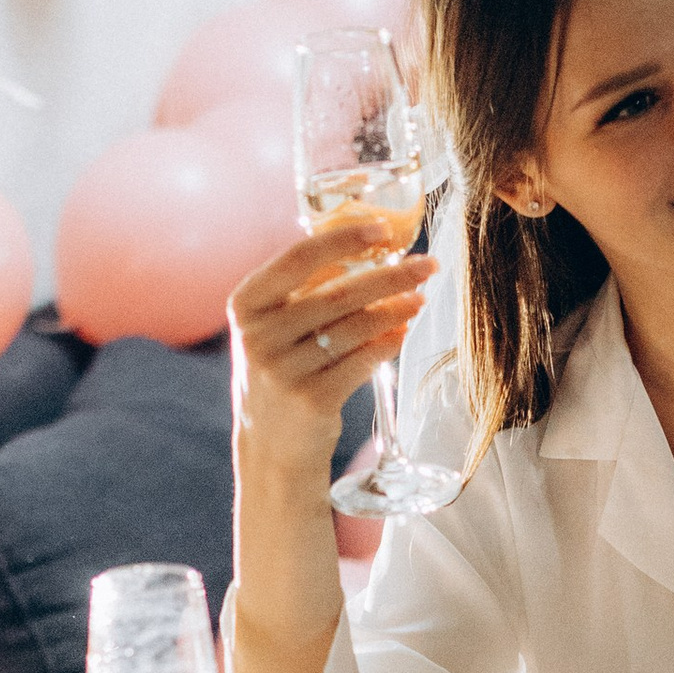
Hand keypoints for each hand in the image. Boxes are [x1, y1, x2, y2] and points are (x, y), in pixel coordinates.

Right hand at [229, 215, 433, 488]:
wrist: (271, 445)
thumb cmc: (283, 371)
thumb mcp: (276, 328)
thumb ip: (306, 291)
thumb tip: (372, 248)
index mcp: (246, 305)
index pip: (298, 258)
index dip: (344, 239)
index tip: (383, 228)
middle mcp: (258, 337)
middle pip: (336, 294)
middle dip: (389, 276)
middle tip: (427, 264)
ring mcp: (283, 372)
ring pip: (353, 329)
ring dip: (395, 309)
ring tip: (420, 297)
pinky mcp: (310, 401)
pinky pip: (360, 362)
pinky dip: (387, 344)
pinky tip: (404, 330)